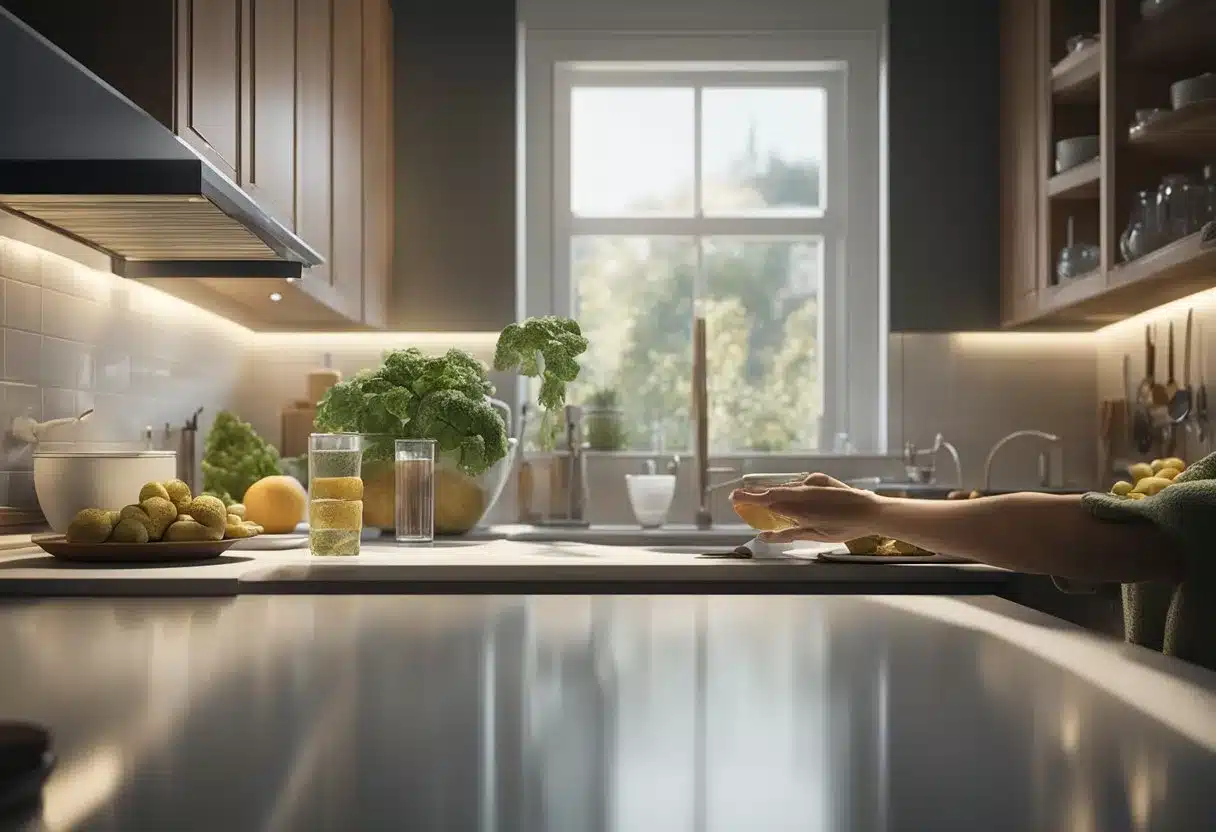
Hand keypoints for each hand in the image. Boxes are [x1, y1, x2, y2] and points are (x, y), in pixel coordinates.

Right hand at [730, 473, 881, 542]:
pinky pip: (798, 484)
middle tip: (738, 496)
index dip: (749, 498)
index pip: (767, 500)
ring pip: (785, 487)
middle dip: (755, 494)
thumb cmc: (845, 527)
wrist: (871, 511)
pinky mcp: (819, 479)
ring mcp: (811, 482)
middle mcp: (803, 491)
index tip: (734, 497)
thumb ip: (788, 534)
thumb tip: (765, 536)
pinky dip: (790, 490)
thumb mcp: (815, 535)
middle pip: (772, 491)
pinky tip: (790, 497)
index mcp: (800, 507)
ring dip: (772, 492)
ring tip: (760, 497)